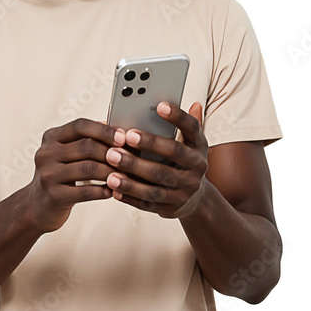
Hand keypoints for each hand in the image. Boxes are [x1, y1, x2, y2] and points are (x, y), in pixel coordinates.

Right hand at [24, 118, 125, 232]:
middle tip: (131, 159)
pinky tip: (113, 191)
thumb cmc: (61, 176)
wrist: (37, 206)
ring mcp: (48, 175)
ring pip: (88, 168)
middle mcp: (46, 153)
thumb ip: (88, 140)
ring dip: (111, 172)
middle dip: (112, 152)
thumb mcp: (67, 154)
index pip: (80, 126)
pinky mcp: (54, 196)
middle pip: (86, 146)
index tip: (124, 136)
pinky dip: (103, 190)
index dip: (104, 130)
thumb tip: (122, 131)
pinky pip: (86, 192)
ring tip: (126, 176)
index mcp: (51, 137)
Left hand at [103, 101, 208, 218]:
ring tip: (111, 163)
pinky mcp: (171, 207)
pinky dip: (130, 195)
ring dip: (132, 173)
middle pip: (172, 154)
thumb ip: (185, 124)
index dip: (178, 116)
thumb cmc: (182, 161)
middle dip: (148, 145)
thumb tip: (194, 102)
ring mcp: (185, 190)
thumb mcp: (188, 142)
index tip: (160, 105)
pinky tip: (113, 187)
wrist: (194, 198)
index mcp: (199, 147)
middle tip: (124, 137)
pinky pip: (148, 203)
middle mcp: (196, 168)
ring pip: (157, 182)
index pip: (192, 128)